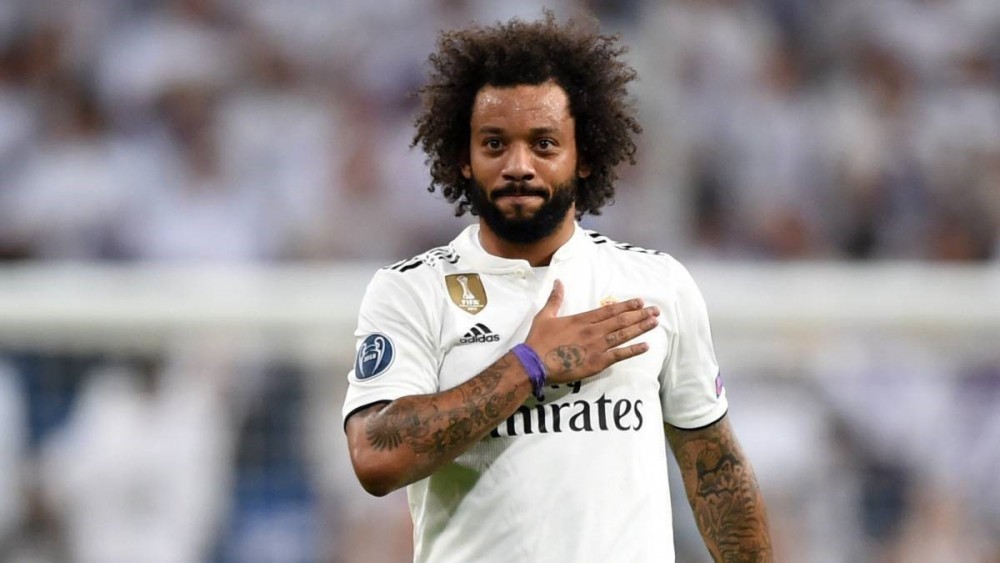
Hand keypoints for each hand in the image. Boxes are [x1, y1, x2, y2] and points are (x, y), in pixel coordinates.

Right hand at [523, 279, 658, 384]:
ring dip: (640, 328)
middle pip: (621, 321)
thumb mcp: (545, 316)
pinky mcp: (597, 363)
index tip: (640, 302)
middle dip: (639, 315)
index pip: (609, 310)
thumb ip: (555, 299)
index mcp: (582, 319)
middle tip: (655, 311)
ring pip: (623, 335)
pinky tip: (646, 346)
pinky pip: (619, 355)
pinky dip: (633, 350)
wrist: (535, 363)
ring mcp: (597, 347)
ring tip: (654, 323)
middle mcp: (593, 331)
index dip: (626, 306)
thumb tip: (558, 282)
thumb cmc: (539, 340)